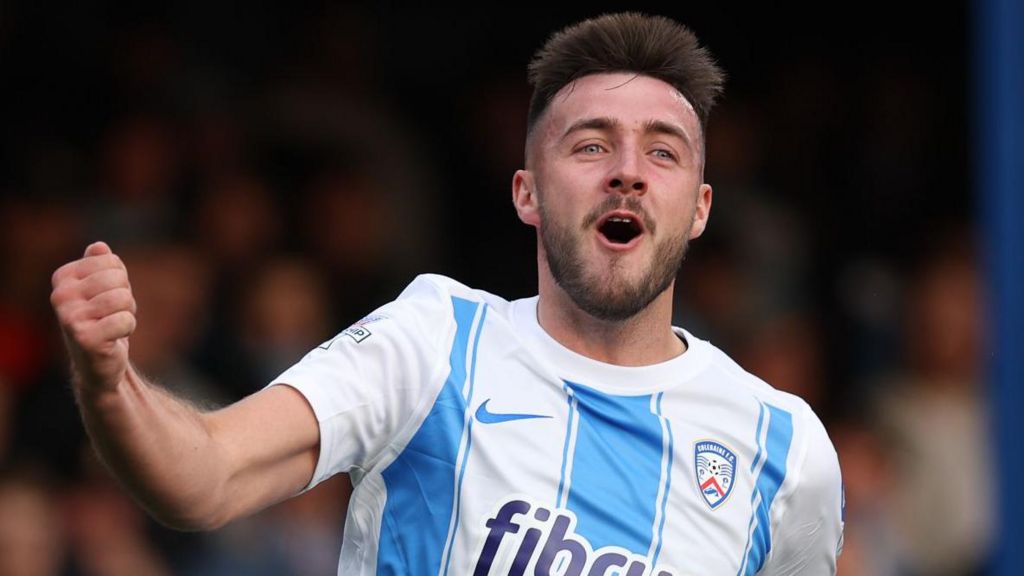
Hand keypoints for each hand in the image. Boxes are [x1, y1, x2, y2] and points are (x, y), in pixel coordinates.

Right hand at [51, 242, 136, 393]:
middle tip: (112, 313)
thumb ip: (100, 264)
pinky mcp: (84, 337)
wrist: (98, 362)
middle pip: (117, 278)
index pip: (110, 260)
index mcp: (62, 277)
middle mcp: (60, 295)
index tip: (106, 296)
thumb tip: (99, 247)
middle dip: (125, 296)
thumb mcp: (102, 287)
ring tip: (112, 325)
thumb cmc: (103, 319)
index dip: (120, 280)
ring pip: (123, 298)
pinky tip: (113, 338)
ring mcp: (69, 317)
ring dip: (127, 313)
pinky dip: (127, 328)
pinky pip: (125, 320)